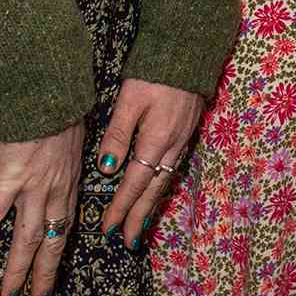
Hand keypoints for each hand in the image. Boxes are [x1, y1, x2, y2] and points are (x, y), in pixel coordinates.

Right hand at [0, 119, 85, 295]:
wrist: (50, 92)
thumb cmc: (60, 107)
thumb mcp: (74, 136)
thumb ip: (64, 157)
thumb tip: (57, 164)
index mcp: (70, 181)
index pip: (67, 225)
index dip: (60, 250)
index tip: (55, 273)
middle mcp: (56, 192)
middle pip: (52, 242)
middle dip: (44, 274)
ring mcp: (33, 188)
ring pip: (26, 240)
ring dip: (17, 271)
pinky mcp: (9, 179)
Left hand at [91, 80, 203, 244]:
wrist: (189, 53)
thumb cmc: (154, 74)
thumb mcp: (129, 102)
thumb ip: (117, 136)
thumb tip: (106, 171)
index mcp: (155, 141)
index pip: (134, 184)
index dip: (120, 208)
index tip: (108, 229)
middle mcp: (171, 147)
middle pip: (153, 191)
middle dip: (138, 217)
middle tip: (128, 242)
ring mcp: (182, 141)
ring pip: (164, 182)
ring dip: (151, 207)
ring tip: (140, 226)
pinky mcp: (186, 133)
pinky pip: (172, 170)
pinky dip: (161, 188)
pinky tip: (155, 193)